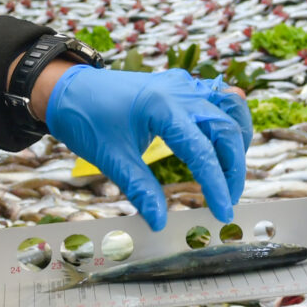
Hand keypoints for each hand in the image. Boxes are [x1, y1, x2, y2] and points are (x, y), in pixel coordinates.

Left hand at [44, 66, 251, 226]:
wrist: (68, 89)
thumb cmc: (86, 120)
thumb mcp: (112, 158)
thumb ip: (140, 190)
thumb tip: (160, 222)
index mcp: (162, 107)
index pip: (202, 151)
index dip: (216, 185)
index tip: (222, 212)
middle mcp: (180, 91)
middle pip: (226, 129)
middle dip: (233, 167)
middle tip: (228, 198)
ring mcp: (183, 84)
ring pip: (231, 107)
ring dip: (237, 139)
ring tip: (230, 171)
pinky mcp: (181, 85)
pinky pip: (219, 97)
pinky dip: (228, 119)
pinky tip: (223, 141)